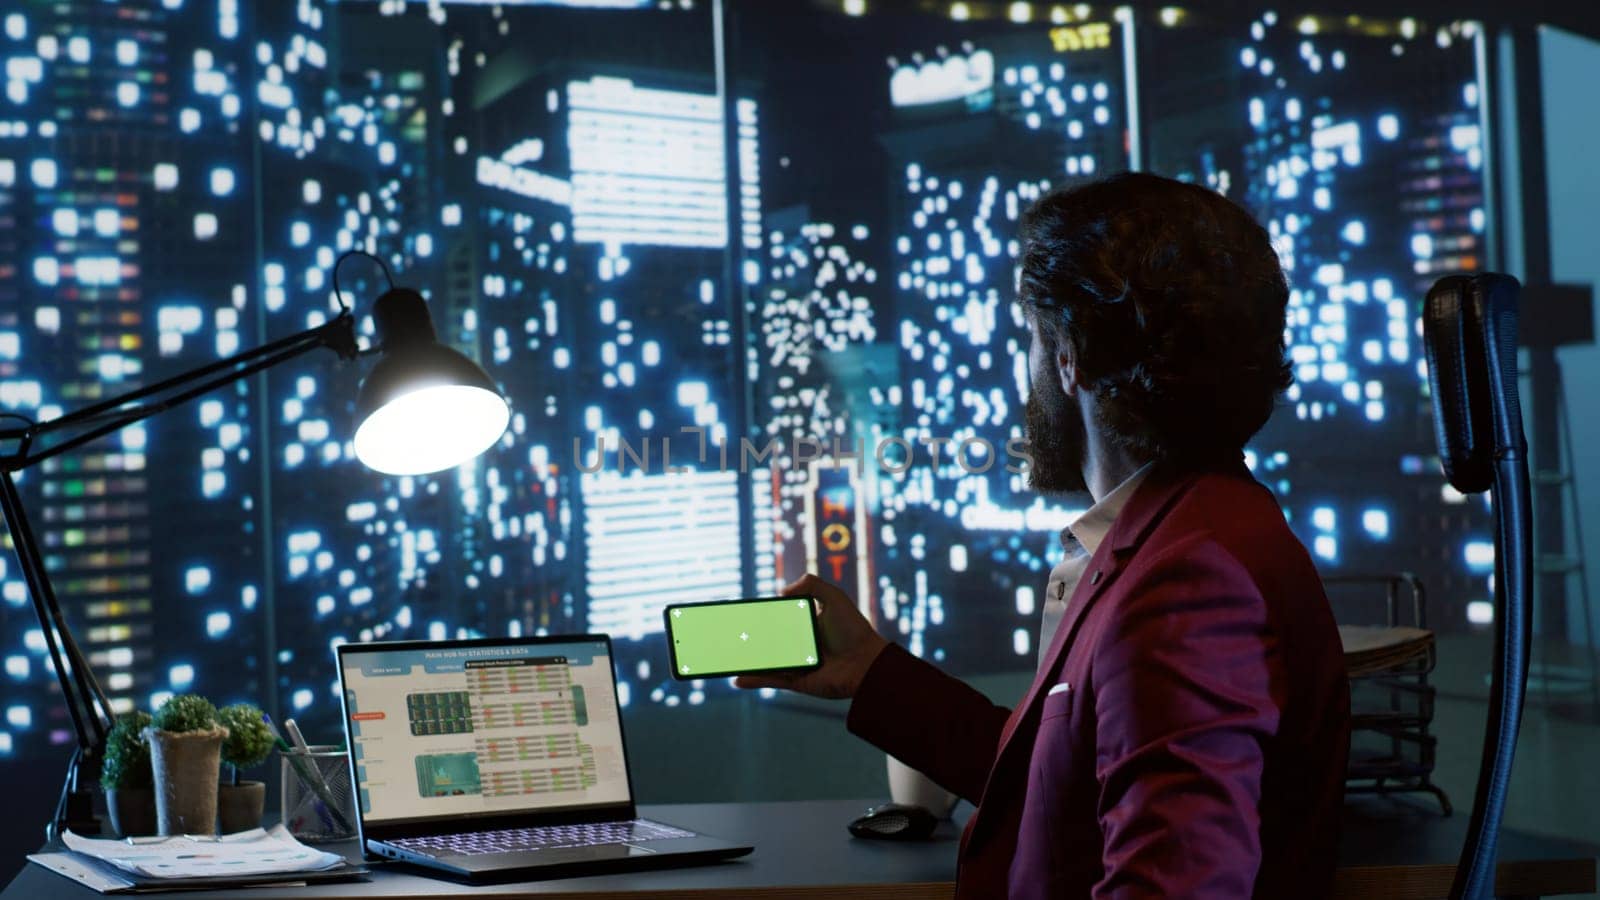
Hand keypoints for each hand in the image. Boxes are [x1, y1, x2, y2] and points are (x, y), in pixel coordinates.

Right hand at [734, 573, 889, 699]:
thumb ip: (812, 584)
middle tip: (724, 634)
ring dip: (744, 660)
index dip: (759, 618)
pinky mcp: (797, 681)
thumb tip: (782, 591)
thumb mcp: (835, 597)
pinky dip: (754, 680)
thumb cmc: (854, 630)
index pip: (776, 619)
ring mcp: (796, 663)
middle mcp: (798, 644)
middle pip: (766, 641)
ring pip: (764, 661)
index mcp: (805, 624)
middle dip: (745, 639)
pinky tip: (737, 678)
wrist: (867, 662)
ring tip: (724, 657)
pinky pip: (771, 679)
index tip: (739, 614)